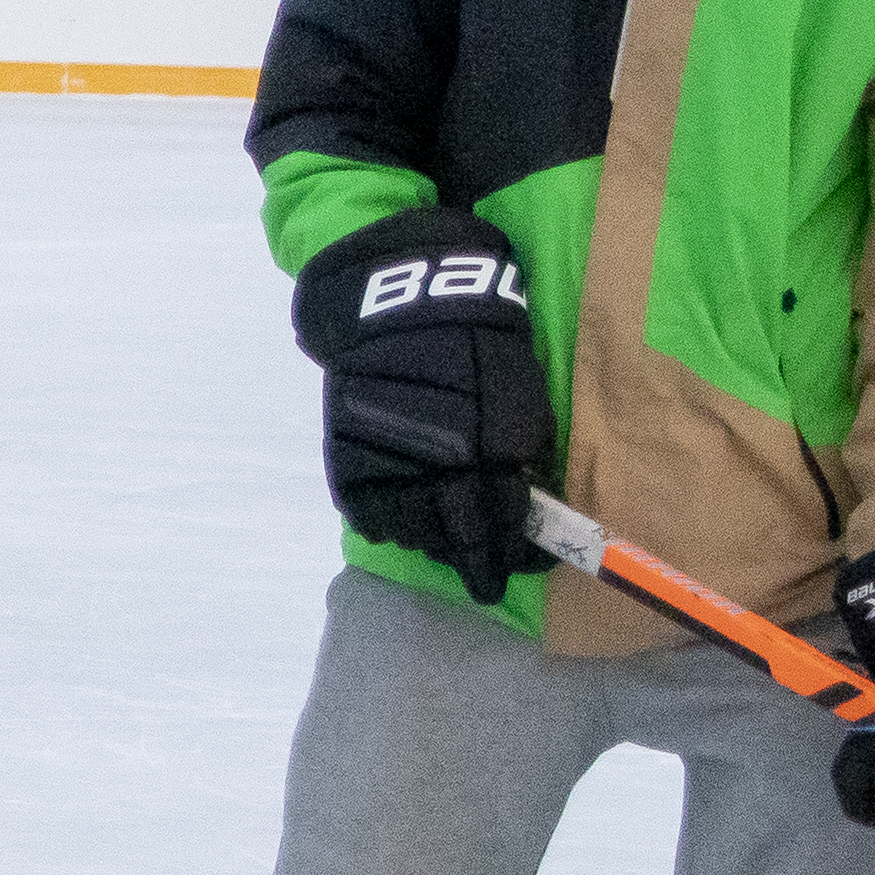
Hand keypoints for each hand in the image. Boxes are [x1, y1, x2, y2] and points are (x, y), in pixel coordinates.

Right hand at [294, 213, 552, 603]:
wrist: (395, 302)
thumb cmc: (473, 341)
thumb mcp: (518, 390)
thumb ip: (524, 454)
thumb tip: (525, 508)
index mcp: (485, 449)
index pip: (502, 525)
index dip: (513, 555)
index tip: (519, 569)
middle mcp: (434, 468)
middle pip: (455, 540)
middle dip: (472, 559)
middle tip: (483, 572)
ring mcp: (386, 468)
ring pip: (411, 534)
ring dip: (433, 543)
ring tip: (444, 540)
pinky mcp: (348, 463)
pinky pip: (370, 517)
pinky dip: (390, 525)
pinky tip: (404, 519)